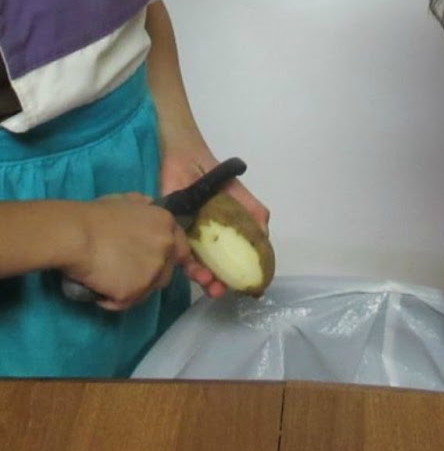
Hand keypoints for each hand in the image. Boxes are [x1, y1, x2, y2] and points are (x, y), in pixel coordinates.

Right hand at [66, 193, 189, 309]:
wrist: (74, 234)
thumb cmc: (93, 215)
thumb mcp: (125, 201)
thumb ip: (143, 206)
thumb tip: (148, 205)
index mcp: (167, 224)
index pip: (180, 248)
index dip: (164, 257)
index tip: (149, 262)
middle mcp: (167, 248)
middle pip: (166, 272)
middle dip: (148, 275)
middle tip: (122, 272)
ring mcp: (153, 271)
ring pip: (147, 290)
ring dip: (131, 289)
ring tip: (106, 282)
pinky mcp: (135, 291)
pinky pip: (124, 302)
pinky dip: (111, 300)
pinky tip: (97, 290)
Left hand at [160, 147, 270, 297]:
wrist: (184, 159)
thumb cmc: (214, 176)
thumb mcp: (239, 194)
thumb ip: (253, 212)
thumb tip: (264, 236)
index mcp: (224, 231)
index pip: (233, 256)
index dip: (239, 272)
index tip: (245, 285)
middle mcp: (206, 238)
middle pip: (213, 264)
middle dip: (218, 281)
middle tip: (221, 291)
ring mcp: (188, 236)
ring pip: (196, 262)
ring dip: (204, 276)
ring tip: (210, 285)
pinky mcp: (171, 232)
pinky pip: (178, 251)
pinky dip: (187, 264)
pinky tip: (196, 271)